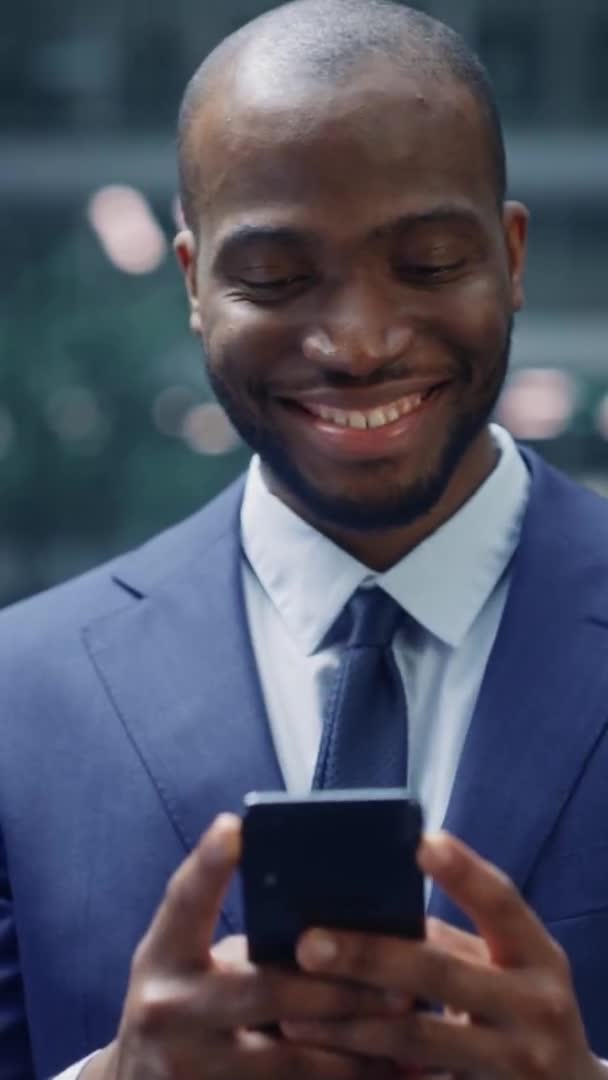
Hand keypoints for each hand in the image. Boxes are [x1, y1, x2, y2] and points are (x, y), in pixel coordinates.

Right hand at [85, 814, 400, 1079]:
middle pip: (265, 991)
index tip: (236, 827)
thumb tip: (340, 923)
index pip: (184, 901)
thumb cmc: (187, 1002)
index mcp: (163, 955)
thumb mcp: (191, 962)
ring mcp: (188, 1068)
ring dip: (355, 1048)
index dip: (209, 864)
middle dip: (340, 989)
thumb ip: (246, 944)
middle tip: (402, 985)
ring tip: (409, 1032)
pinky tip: (383, 1072)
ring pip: (289, 1061)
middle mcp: (166, 1010)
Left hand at [284, 832, 606, 1079]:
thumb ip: (454, 943)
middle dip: (368, 955)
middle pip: (441, 971)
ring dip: (348, 1022)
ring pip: (416, 1037)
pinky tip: (323, 1059)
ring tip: (292, 1009)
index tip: (420, 841)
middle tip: (307, 943)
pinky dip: (365, 1070)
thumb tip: (369, 909)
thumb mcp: (508, 971)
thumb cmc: (518, 1010)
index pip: (501, 902)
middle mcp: (535, 1006)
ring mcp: (516, 1061)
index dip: (462, 872)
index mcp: (538, 955)